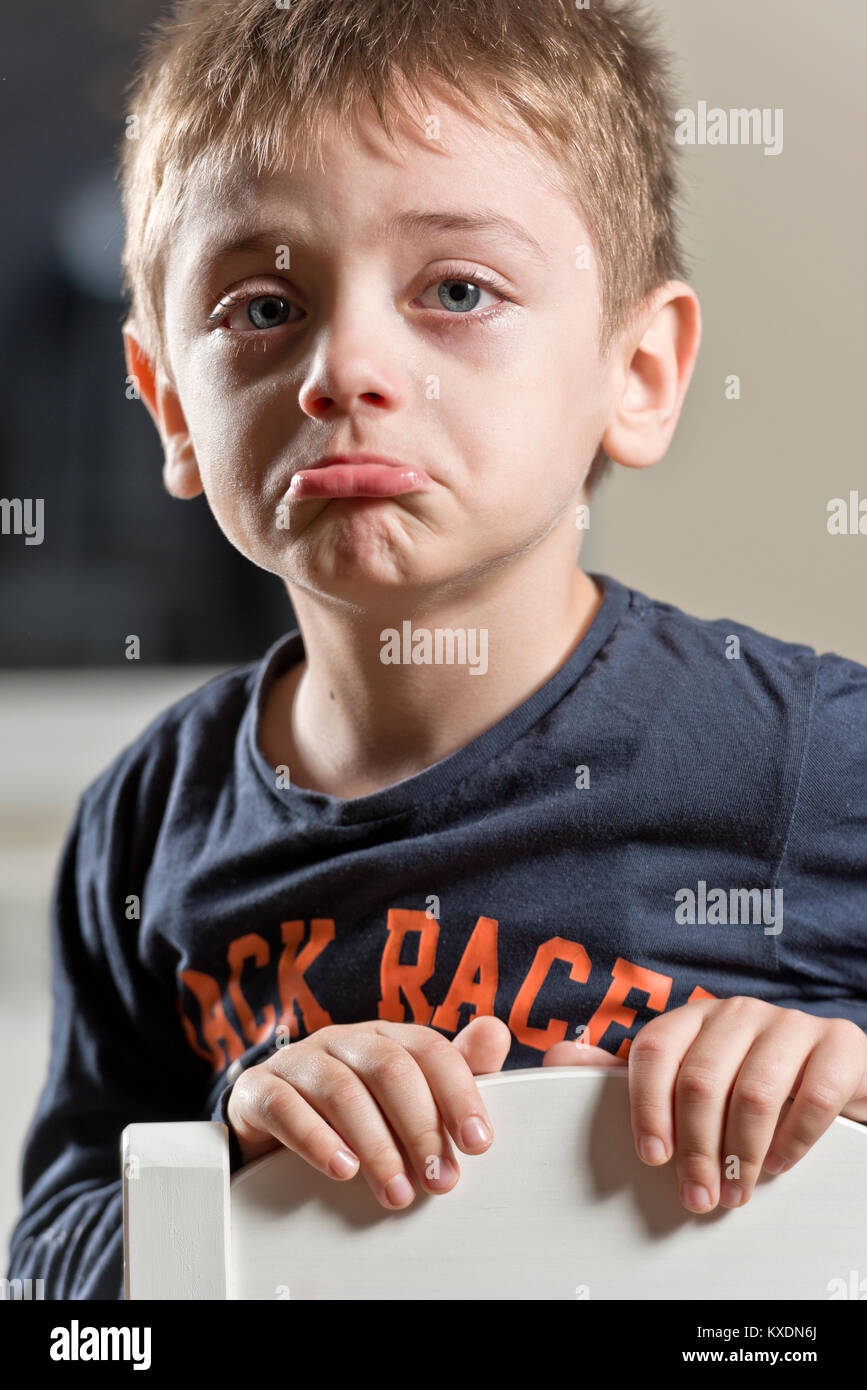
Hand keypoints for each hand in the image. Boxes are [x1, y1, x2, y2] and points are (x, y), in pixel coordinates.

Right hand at [226, 1015, 511, 1208]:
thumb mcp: (404, 1093)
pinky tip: (342, 1170)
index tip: (478, 1143)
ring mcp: (298, 1061)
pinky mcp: (259, 1089)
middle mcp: (343, 1040)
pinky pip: (285, 1106)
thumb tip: (496, 1032)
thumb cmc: (352, 1106)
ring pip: (342, 1091)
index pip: (429, 1050)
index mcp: (384, 1036)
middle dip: (421, 1128)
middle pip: (389, 1069)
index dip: (459, 1094)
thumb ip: (453, 1071)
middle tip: (439, 1180)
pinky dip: (316, 1139)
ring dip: (376, 1146)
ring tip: (396, 1191)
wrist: (270, 1118)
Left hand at [543, 998, 866, 1212]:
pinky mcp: (838, 1045)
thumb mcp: (691, 1076)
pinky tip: (779, 1164)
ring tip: (737, 1191)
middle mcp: (739, 1013)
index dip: (646, 1106)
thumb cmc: (751, 1080)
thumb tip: (561, 1057)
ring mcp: (791, 1025)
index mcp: (695, 1017)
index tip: (651, 1155)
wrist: (835, 1075)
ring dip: (742, 1154)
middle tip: (698, 1194)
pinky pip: (811, 1096)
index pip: (654, 1050)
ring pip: (754, 1091)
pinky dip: (793, 1140)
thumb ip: (631, 1074)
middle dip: (696, 1149)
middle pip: (701, 1079)